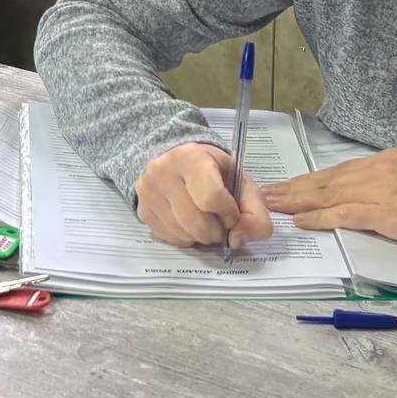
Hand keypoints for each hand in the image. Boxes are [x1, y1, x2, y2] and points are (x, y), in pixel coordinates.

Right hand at [134, 141, 273, 252]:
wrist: (178, 160)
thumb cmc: (214, 171)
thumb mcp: (242, 182)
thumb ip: (254, 213)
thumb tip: (237, 240)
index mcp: (191, 157)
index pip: (211, 197)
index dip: (228, 212)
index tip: (232, 210)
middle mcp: (163, 171)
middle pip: (196, 222)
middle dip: (216, 231)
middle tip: (220, 222)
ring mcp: (148, 191)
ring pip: (183, 234)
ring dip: (201, 237)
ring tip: (205, 221)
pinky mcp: (142, 210)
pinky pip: (170, 239)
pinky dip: (186, 238)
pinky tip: (189, 223)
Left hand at [263, 147, 396, 243]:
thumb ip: (386, 179)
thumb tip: (362, 188)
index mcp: (382, 161)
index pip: (337, 171)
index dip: (309, 179)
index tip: (287, 184)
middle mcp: (375, 171)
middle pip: (326, 180)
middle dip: (294, 188)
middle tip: (267, 193)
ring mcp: (378, 192)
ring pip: (328, 195)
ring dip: (298, 201)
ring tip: (275, 205)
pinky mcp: (383, 213)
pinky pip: (344, 215)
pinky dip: (320, 218)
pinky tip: (302, 221)